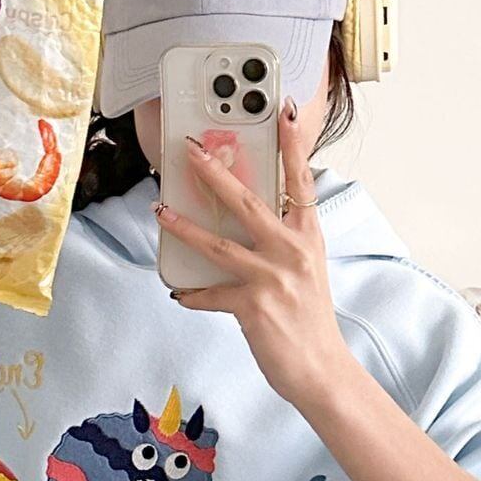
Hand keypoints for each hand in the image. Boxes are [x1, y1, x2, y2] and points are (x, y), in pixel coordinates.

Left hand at [155, 98, 356, 411]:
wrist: (320, 368)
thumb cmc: (310, 318)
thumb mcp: (306, 268)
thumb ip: (283, 239)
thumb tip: (245, 218)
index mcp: (309, 236)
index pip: (300, 180)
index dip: (291, 145)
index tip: (281, 111)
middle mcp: (293, 251)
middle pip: (247, 201)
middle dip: (214, 173)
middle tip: (191, 150)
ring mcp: (273, 277)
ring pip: (219, 243)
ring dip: (184, 226)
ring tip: (160, 211)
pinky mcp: (252, 306)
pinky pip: (209, 293)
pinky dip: (192, 292)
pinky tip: (178, 290)